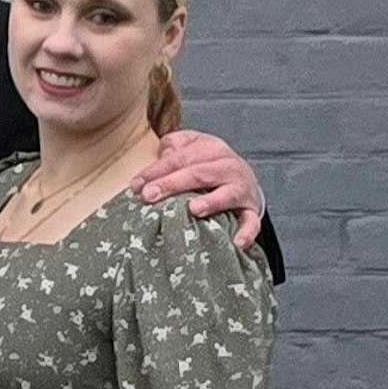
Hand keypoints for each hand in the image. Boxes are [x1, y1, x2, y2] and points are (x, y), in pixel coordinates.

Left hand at [132, 128, 262, 248]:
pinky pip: (251, 221)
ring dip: (211, 201)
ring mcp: (242, 189)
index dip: (157, 170)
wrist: (244, 182)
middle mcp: (229, 166)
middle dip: (173, 183)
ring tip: (193, 209)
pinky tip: (236, 242)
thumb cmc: (207, 166)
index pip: (181, 157)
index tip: (135, 185)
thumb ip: (174, 146)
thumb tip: (162, 152)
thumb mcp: (192, 148)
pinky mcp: (251, 210)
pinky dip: (246, 231)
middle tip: (150, 195)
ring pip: (227, 194)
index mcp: (212, 149)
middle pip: (199, 173)